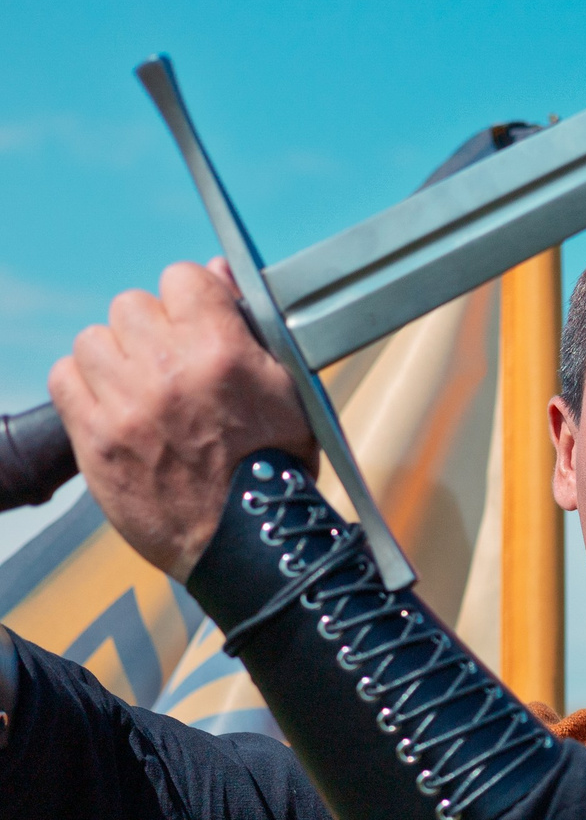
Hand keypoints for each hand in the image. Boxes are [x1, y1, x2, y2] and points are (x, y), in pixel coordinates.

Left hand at [48, 260, 313, 578]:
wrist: (247, 544)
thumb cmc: (275, 471)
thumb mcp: (287, 394)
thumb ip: (249, 332)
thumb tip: (215, 274)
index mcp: (222, 353)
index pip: (181, 278)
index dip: (190, 302)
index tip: (196, 326)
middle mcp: (168, 370)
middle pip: (131, 305)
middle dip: (150, 332)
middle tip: (170, 369)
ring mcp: (127, 404)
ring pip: (93, 339)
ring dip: (114, 360)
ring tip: (140, 392)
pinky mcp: (95, 437)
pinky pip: (64, 378)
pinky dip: (84, 389)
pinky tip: (114, 409)